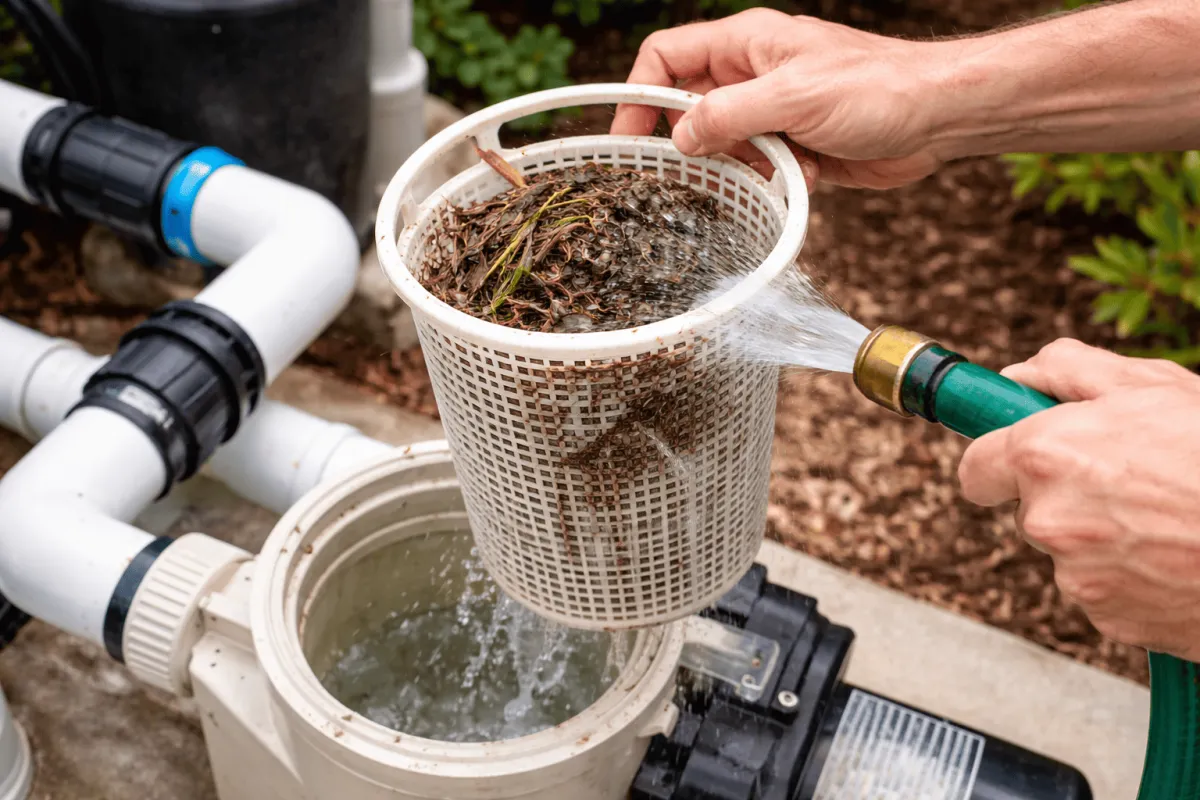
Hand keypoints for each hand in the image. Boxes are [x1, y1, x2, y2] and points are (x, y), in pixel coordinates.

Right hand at [610, 8, 955, 188]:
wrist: (938, 117)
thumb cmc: (879, 88)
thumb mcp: (794, 97)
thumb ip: (730, 115)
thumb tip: (681, 137)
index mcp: (747, 45)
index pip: (668, 56)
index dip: (639, 93)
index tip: (627, 137)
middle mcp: (754, 74)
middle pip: (689, 105)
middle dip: (689, 140)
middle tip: (688, 169)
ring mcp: (773, 111)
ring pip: (721, 143)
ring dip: (735, 165)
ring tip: (764, 170)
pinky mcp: (794, 145)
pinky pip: (756, 167)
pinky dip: (767, 180)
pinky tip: (799, 176)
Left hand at [958, 339, 1199, 660]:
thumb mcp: (1154, 387)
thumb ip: (1071, 371)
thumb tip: (1019, 375)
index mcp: (1046, 455)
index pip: (975, 469)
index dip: (996, 463)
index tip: (1010, 462)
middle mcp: (1048, 519)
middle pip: (1030, 509)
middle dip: (1069, 495)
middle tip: (1134, 480)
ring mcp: (1078, 576)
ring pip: (1072, 551)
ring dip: (1105, 538)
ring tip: (1170, 517)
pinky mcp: (1110, 618)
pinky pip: (1104, 591)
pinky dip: (1131, 576)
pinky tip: (1176, 554)